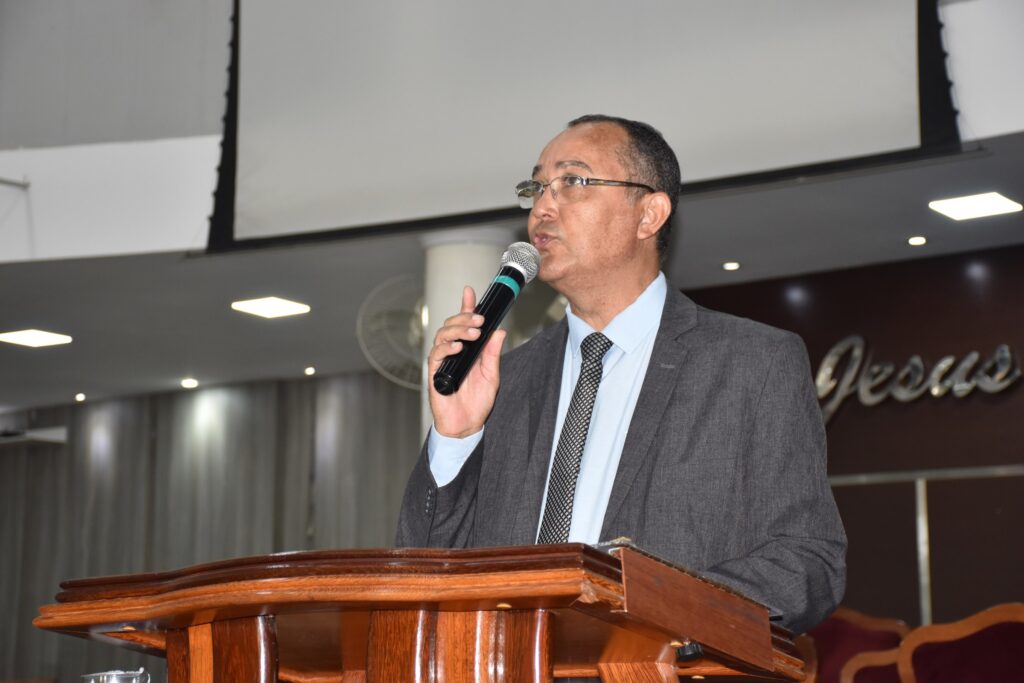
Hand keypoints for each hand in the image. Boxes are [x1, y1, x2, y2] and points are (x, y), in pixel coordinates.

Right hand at [427, 286, 505, 437]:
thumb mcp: (492, 375)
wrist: (466, 425)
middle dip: (465, 317)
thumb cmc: (477, 402)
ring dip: (458, 329)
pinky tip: (459, 348)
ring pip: (443, 334)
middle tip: (479, 320)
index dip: (466, 306)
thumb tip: (499, 331)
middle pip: (452, 324)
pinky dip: (447, 347)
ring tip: (473, 333)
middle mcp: (453, 352)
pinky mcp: (435, 372)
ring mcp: (443, 361)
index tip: (470, 291)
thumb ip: (493, 353)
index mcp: (467, 349)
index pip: (464, 323)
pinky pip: (436, 354)